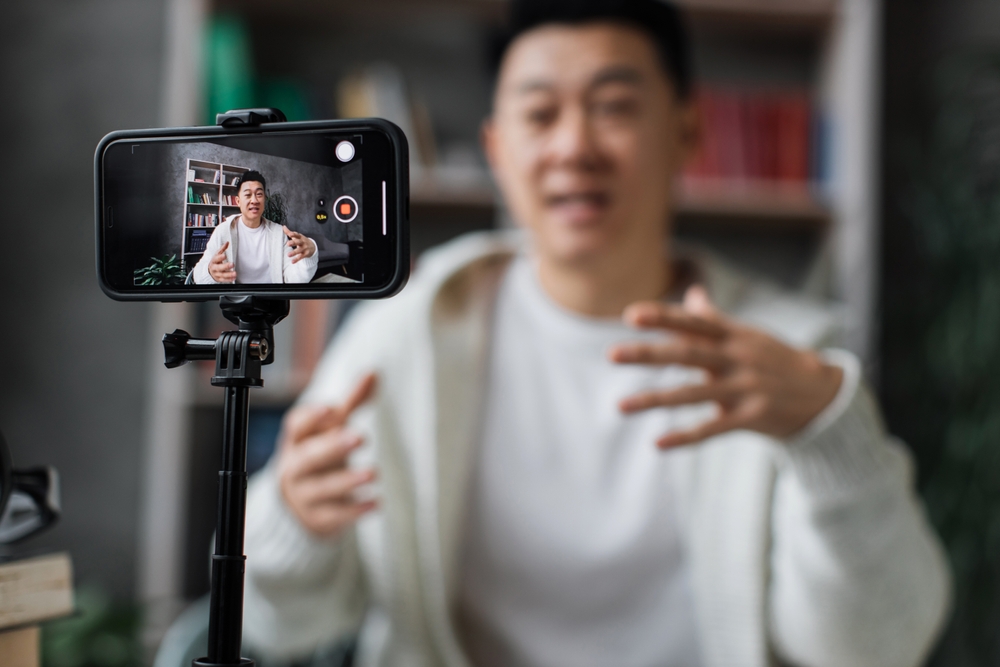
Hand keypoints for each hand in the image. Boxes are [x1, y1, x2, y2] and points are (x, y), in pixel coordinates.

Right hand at [208, 241, 235, 282]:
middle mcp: (214, 268)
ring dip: (229, 274)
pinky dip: (229, 280)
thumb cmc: (215, 261)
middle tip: (232, 264)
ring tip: (235, 273)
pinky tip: (233, 278)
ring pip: (222, 275)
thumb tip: (227, 242)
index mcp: (214, 261)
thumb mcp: (217, 255)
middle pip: (219, 267)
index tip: (224, 255)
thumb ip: (223, 249)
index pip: (216, 258)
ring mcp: (216, 274)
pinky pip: (223, 280)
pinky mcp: (218, 279)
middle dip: (225, 266)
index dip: (220, 257)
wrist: (209, 271)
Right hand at [276, 373, 378, 536]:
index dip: (312, 417)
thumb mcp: (330, 430)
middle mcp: (296, 467)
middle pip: (309, 457)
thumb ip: (351, 402)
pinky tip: (375, 503)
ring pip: (322, 488)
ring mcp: (303, 495)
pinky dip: (354, 510)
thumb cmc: (318, 456)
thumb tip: (373, 372)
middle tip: (359, 437)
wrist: (297, 505)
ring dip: (348, 481)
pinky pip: (333, 516)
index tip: (333, 408)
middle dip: (332, 447)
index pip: (297, 426)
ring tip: (373, 474)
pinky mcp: (316, 519)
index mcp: (297, 440)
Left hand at [284, 226, 315, 263]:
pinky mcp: (305, 254)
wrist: (312, 247)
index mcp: (300, 237)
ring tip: (288, 255)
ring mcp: (304, 248)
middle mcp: (303, 242)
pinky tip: (292, 262)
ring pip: (299, 250)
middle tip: (288, 244)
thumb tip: (283, 227)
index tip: (290, 234)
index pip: (297, 235)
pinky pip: (301, 257)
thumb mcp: (297, 236)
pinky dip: (297, 259)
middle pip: (298, 242)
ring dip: (294, 252)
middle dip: (293, 242)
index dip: (293, 234)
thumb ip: (289, 232)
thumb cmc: (302, 241)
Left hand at [609, 286, 842, 447]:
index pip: (693, 322)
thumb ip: (714, 319)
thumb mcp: (747, 335)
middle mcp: (737, 358)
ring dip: (654, 400)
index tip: (631, 315)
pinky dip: (685, 437)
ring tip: (620, 406)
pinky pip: (713, 428)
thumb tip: (691, 293)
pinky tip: (657, 444)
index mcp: (734, 335)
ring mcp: (745, 388)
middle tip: (611, 354)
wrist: (824, 395)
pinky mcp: (752, 417)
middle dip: (648, 354)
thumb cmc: (775, 360)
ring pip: (692, 394)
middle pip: (687, 354)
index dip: (663, 317)